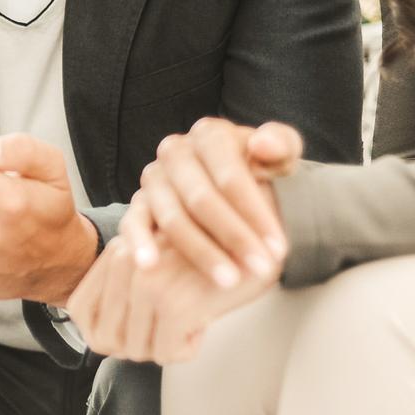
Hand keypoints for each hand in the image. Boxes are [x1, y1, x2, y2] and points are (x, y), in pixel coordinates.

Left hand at [67, 237, 272, 363]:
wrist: (260, 242)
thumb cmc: (212, 255)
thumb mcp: (157, 261)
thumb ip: (125, 285)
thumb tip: (101, 338)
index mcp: (118, 249)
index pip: (81, 311)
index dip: (108, 330)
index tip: (139, 326)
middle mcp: (125, 261)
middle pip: (108, 338)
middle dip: (141, 343)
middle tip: (171, 327)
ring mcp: (147, 283)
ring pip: (136, 349)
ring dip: (165, 345)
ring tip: (188, 319)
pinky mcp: (172, 305)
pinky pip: (165, 354)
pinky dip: (186, 348)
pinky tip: (203, 322)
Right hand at [121, 118, 301, 287]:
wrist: (231, 191)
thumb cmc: (259, 173)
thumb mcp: (279, 157)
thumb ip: (281, 146)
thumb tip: (262, 144)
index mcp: (210, 135)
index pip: (230, 175)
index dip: (255, 212)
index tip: (278, 248)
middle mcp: (176, 151)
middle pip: (201, 198)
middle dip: (234, 236)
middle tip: (262, 269)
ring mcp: (153, 178)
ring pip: (172, 217)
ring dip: (201, 251)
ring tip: (228, 279)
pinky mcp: (137, 204)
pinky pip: (133, 223)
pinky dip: (139, 243)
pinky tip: (149, 265)